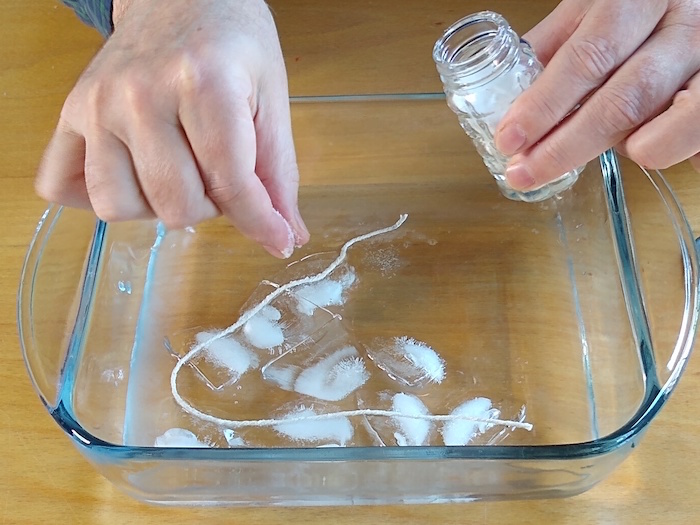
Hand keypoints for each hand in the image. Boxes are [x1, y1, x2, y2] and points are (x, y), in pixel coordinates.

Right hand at [36, 0, 308, 258]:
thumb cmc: (232, 43)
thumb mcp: (272, 99)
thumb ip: (279, 173)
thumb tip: (286, 236)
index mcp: (204, 84)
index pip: (231, 183)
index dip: (261, 222)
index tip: (278, 238)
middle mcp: (140, 94)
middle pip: (175, 205)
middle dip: (211, 206)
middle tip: (220, 174)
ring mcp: (98, 104)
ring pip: (119, 207)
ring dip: (157, 206)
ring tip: (180, 173)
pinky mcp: (71, 112)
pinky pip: (63, 187)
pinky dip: (101, 195)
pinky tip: (133, 174)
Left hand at [493, 0, 699, 190]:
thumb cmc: (645, 4)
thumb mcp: (598, 6)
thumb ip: (556, 43)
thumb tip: (509, 93)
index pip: (587, 58)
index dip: (545, 105)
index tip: (510, 139)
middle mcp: (685, 27)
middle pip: (624, 101)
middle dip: (567, 147)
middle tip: (527, 173)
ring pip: (675, 123)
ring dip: (630, 150)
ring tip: (600, 152)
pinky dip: (675, 150)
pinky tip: (647, 147)